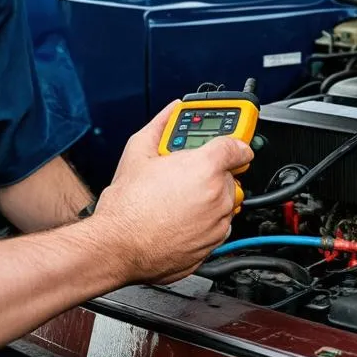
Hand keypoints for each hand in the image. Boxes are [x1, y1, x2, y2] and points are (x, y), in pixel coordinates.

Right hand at [89, 102, 252, 284]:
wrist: (119, 246)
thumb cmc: (127, 206)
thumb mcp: (138, 152)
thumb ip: (161, 124)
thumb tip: (171, 110)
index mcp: (205, 167)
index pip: (238, 146)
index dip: (234, 142)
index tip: (233, 144)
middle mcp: (218, 194)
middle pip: (229, 174)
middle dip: (212, 172)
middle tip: (186, 176)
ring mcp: (218, 220)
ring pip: (226, 200)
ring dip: (210, 197)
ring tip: (179, 199)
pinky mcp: (215, 242)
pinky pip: (221, 224)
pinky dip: (208, 220)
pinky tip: (183, 218)